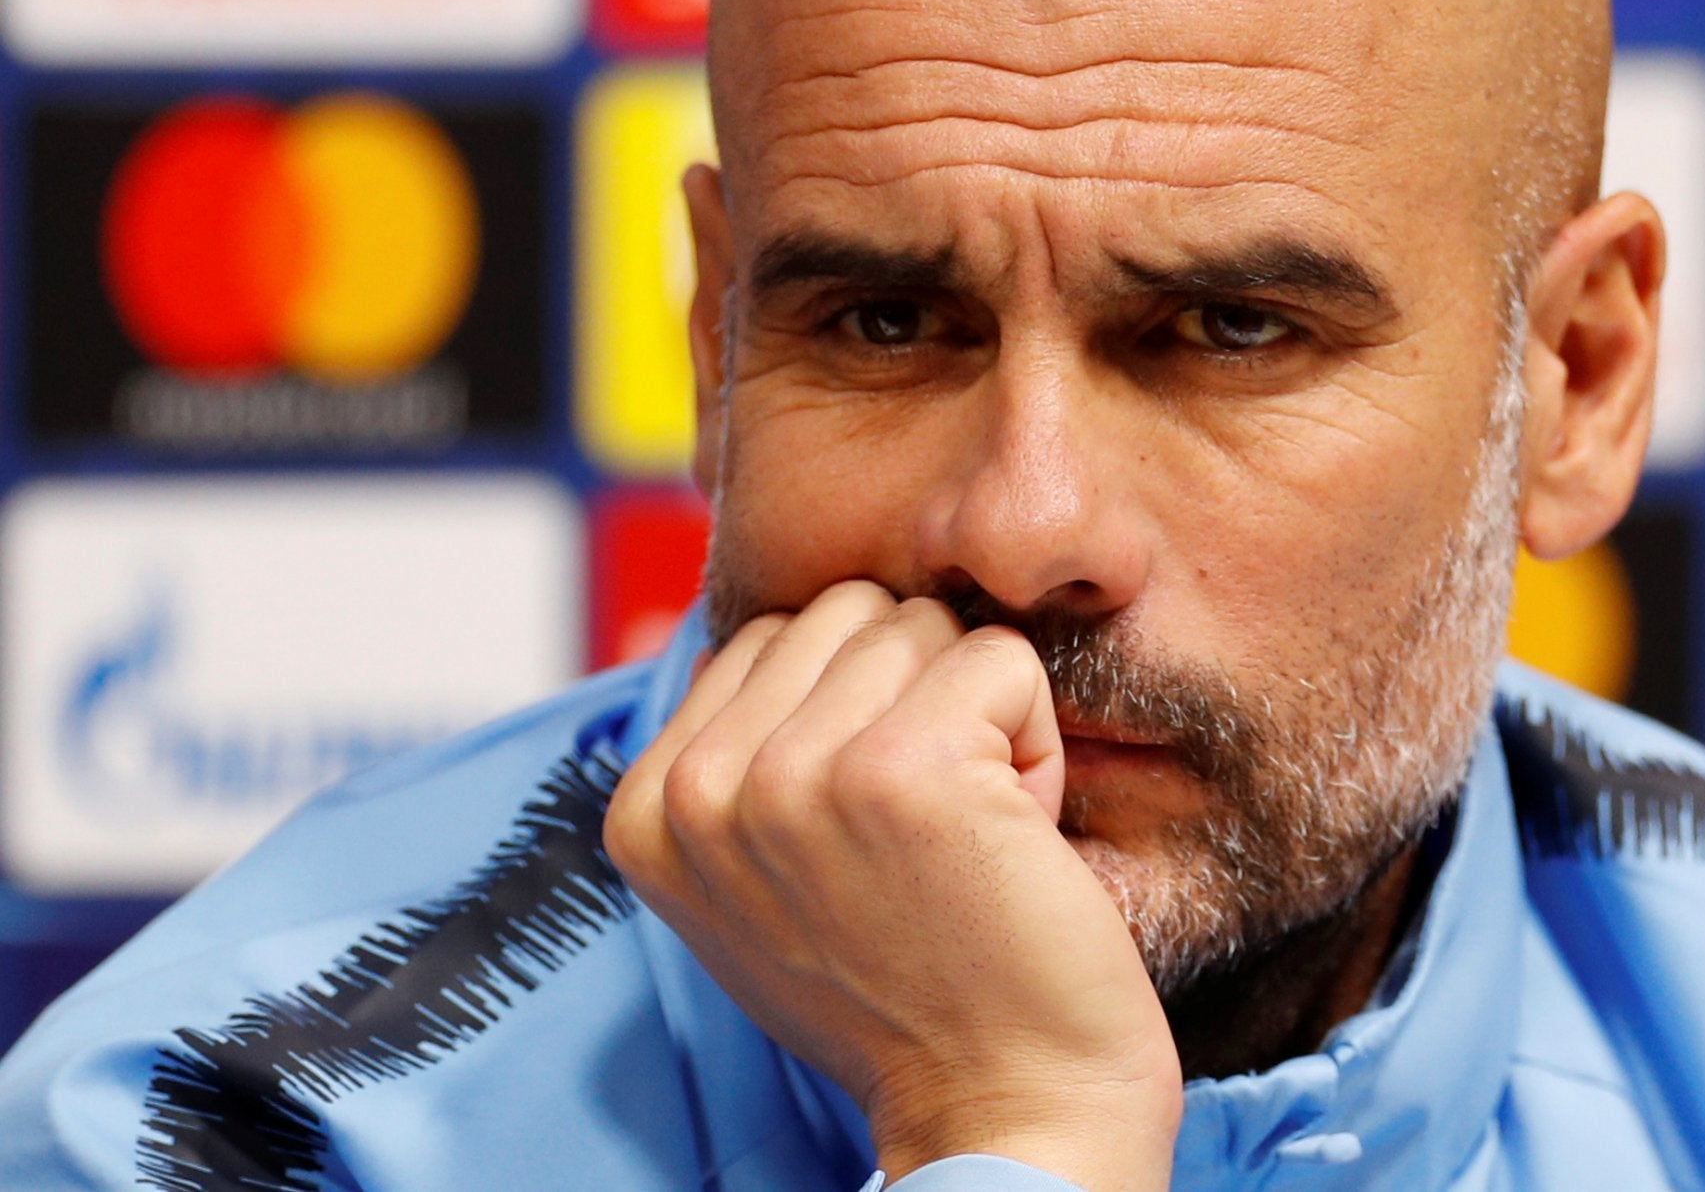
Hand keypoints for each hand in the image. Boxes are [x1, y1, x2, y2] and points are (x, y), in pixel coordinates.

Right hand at [606, 582, 1181, 1191]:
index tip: (868, 836)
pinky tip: (1011, 841)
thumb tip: (780, 624)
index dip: (856, 713)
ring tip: (966, 839)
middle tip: (928, 834)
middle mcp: (700, 788)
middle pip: (852, 610)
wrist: (1001, 1111)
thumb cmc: (908, 990)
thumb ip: (745, 754)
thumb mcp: (766, 877)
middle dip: (917, 697)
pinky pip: (1002, 658)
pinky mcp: (900, 767)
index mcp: (650, 808)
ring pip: (927, 624)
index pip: (777, 631)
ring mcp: (791, 774)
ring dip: (979, 720)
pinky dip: (1037, 741)